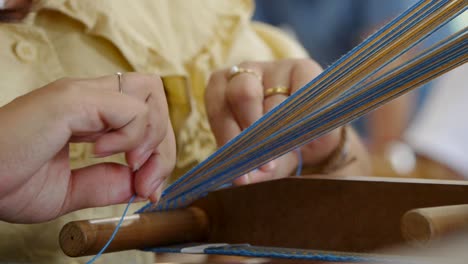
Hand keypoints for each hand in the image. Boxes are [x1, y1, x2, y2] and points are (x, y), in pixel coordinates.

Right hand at [0, 73, 175, 222]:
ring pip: (149, 93)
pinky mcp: (71, 100)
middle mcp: (88, 97)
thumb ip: (107, 183)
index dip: (158, 151)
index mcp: (89, 114)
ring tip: (131, 167)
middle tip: (148, 183)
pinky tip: (104, 154)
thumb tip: (141, 181)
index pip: (145, 112)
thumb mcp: (70, 190)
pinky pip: (130, 108)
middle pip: (154, 96)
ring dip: (152, 137)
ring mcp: (80, 94)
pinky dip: (131, 135)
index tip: (149, 189)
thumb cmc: (8, 181)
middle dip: (164, 145)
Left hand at [205, 59, 341, 184]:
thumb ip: (250, 168)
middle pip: (242, 95)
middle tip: (265, 164)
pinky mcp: (303, 67)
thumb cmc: (275, 144)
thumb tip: (243, 179)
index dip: (229, 139)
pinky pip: (304, 94)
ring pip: (275, 100)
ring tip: (290, 151)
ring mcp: (273, 67)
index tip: (240, 170)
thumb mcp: (258, 159)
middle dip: (254, 133)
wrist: (311, 138)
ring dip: (283, 130)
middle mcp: (244, 74)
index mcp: (221, 91)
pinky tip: (311, 134)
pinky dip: (306, 118)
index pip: (219, 110)